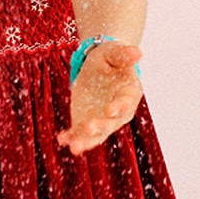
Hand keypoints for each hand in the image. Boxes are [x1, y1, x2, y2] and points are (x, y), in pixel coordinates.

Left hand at [57, 40, 143, 154]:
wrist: (98, 67)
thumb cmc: (110, 58)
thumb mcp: (113, 52)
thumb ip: (123, 55)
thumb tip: (137, 52)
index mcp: (129, 94)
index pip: (126, 103)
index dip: (119, 107)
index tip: (110, 110)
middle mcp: (118, 113)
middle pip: (110, 124)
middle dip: (100, 127)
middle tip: (89, 128)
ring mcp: (101, 120)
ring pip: (95, 135)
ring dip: (85, 141)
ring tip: (74, 147)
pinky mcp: (85, 122)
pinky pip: (78, 133)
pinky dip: (70, 137)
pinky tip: (62, 139)